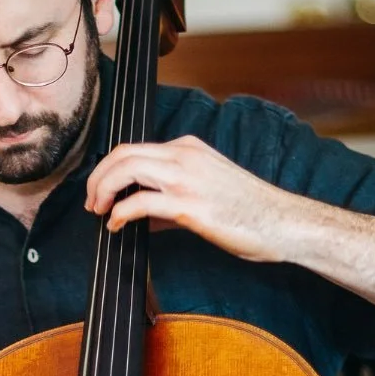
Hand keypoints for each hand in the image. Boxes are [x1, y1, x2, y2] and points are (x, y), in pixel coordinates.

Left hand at [84, 134, 300, 262]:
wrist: (282, 222)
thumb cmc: (249, 211)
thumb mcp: (206, 190)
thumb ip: (170, 197)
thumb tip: (140, 215)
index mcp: (188, 149)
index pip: (134, 149)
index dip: (108, 169)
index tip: (101, 192)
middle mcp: (184, 157)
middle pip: (122, 154)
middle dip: (97, 178)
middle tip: (92, 203)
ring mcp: (186, 179)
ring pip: (126, 170)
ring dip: (103, 191)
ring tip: (99, 211)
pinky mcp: (188, 206)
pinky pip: (139, 203)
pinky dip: (120, 214)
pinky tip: (117, 226)